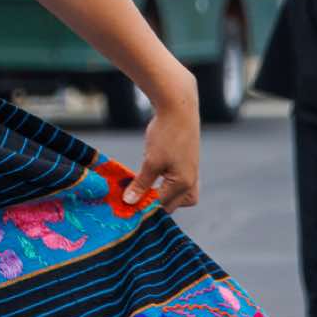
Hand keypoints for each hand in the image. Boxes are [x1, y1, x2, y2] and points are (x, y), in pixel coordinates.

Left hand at [132, 78, 200, 210]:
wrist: (178, 108)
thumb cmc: (166, 134)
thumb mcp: (151, 161)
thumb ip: (141, 184)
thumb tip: (129, 202)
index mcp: (184, 185)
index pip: (161, 206)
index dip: (142, 208)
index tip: (124, 207)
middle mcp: (191, 183)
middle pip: (171, 206)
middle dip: (152, 205)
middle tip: (132, 199)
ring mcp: (191, 174)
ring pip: (177, 197)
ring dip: (160, 196)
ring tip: (142, 190)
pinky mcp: (187, 165)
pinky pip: (177, 184)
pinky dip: (164, 185)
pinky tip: (151, 178)